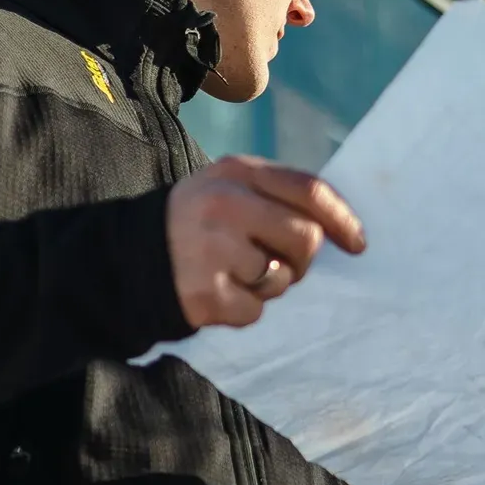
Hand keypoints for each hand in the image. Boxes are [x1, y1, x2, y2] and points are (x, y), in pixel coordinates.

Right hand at [168, 155, 365, 328]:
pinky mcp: (204, 293)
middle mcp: (225, 206)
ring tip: (236, 273)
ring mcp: (213, 251)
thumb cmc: (197, 222)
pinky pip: (255, 311)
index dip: (343, 219)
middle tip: (278, 262)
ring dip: (269, 285)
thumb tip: (341, 230)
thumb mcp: (230, 187)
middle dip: (301, 259)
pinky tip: (219, 292)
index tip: (358, 244)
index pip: (309, 191)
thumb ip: (278, 196)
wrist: (126, 256)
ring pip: (282, 279)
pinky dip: (244, 309)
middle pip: (307, 240)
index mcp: (237, 172)